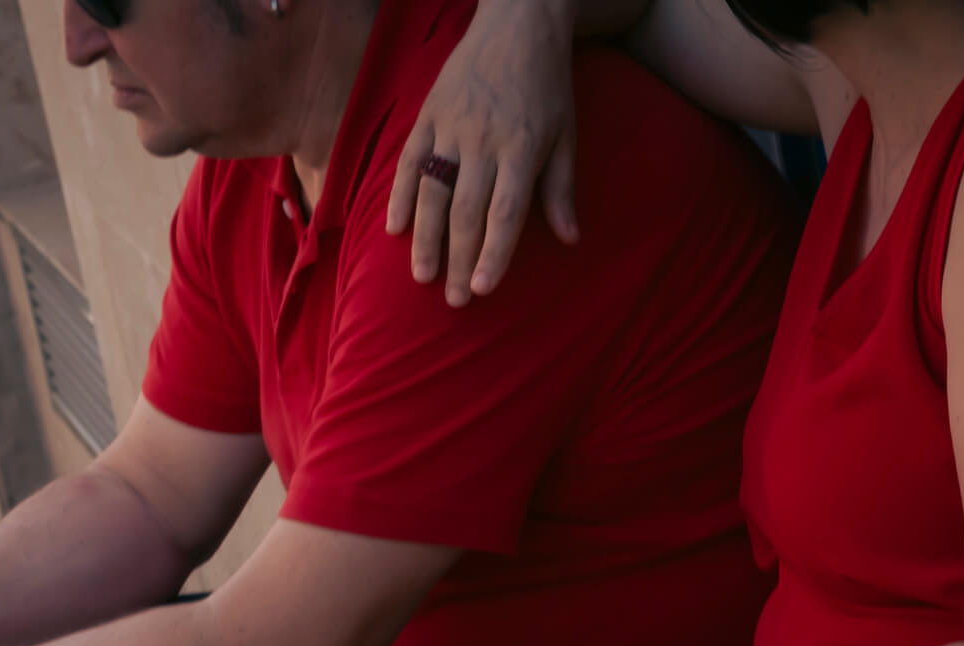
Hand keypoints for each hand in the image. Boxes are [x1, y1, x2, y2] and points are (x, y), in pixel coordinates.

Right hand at [386, 0, 578, 304]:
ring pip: (433, 192)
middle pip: (467, 211)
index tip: (484, 288)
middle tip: (454, 301)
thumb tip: (571, 238)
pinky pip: (409, 160)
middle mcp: (484, 141)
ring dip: (425, 238)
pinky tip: (393, 228)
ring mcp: (451, 127)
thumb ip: (561, 189)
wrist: (518, 23)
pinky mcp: (428, 113)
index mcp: (522, 148)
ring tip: (423, 275)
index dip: (494, 254)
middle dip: (460, 260)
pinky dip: (399, 195)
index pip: (506, 213)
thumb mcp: (565, 134)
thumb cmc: (547, 84)